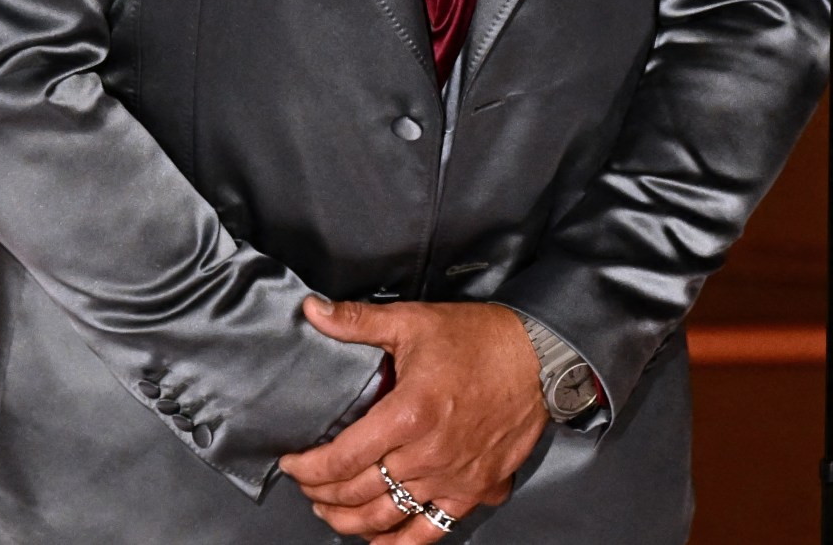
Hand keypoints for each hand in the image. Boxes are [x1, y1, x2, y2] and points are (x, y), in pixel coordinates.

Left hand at [280, 298, 547, 539]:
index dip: (308, 469)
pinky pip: (432, 529)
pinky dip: (401, 540)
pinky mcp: (475, 489)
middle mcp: (429, 454)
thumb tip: (312, 311)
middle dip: (322, 493)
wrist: (540, 356)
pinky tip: (380, 539)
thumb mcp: (413, 321)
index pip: (342, 459)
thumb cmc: (479, 339)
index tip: (292, 463)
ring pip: (388, 516)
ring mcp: (453, 477)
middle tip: (307, 485)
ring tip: (331, 512)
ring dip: (350, 521)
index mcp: (409, 413)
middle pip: (359, 492)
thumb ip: (358, 321)